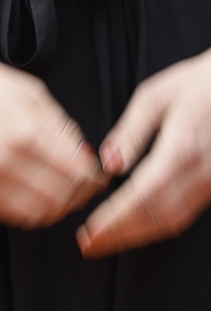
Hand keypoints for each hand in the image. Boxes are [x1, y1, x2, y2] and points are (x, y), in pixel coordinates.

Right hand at [0, 65, 106, 229]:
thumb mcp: (31, 95)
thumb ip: (60, 126)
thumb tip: (84, 153)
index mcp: (27, 135)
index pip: (77, 171)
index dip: (96, 178)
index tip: (101, 177)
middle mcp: (6, 163)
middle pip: (61, 196)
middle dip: (82, 194)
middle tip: (89, 188)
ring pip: (37, 212)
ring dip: (59, 207)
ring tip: (67, 194)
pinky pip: (12, 215)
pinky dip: (31, 211)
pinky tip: (38, 197)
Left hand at [77, 30, 210, 256]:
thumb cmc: (199, 82)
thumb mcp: (153, 96)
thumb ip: (128, 132)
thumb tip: (108, 165)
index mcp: (182, 148)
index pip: (141, 196)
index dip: (113, 218)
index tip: (88, 230)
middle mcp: (200, 171)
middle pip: (154, 216)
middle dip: (118, 235)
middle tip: (89, 244)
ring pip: (169, 222)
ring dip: (136, 236)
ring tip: (107, 242)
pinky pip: (184, 216)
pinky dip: (157, 227)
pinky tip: (137, 228)